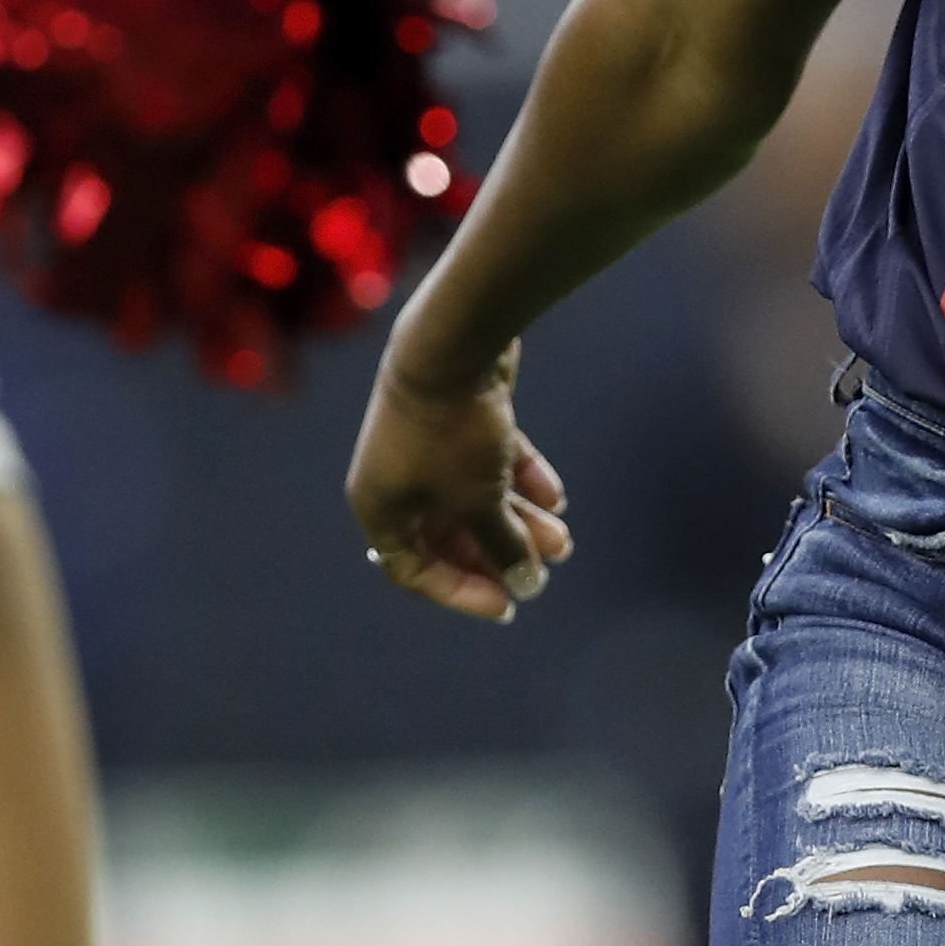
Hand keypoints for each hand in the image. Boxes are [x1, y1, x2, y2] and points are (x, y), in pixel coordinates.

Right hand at [344, 338, 572, 623]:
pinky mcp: (456, 414)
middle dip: (499, 551)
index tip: (507, 604)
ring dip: (519, 520)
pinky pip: (487, 460)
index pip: (413, 569)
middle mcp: (396, 477)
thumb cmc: (451, 432)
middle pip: (448, 533)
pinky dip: (519, 478)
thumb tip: (526, 585)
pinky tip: (556, 497)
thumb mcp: (477, 500)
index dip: (460, 591)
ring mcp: (426, 443)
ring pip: (473, 496)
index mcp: (380, 506)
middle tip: (544, 570)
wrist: (454, 341)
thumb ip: (499, 546)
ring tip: (564, 540)